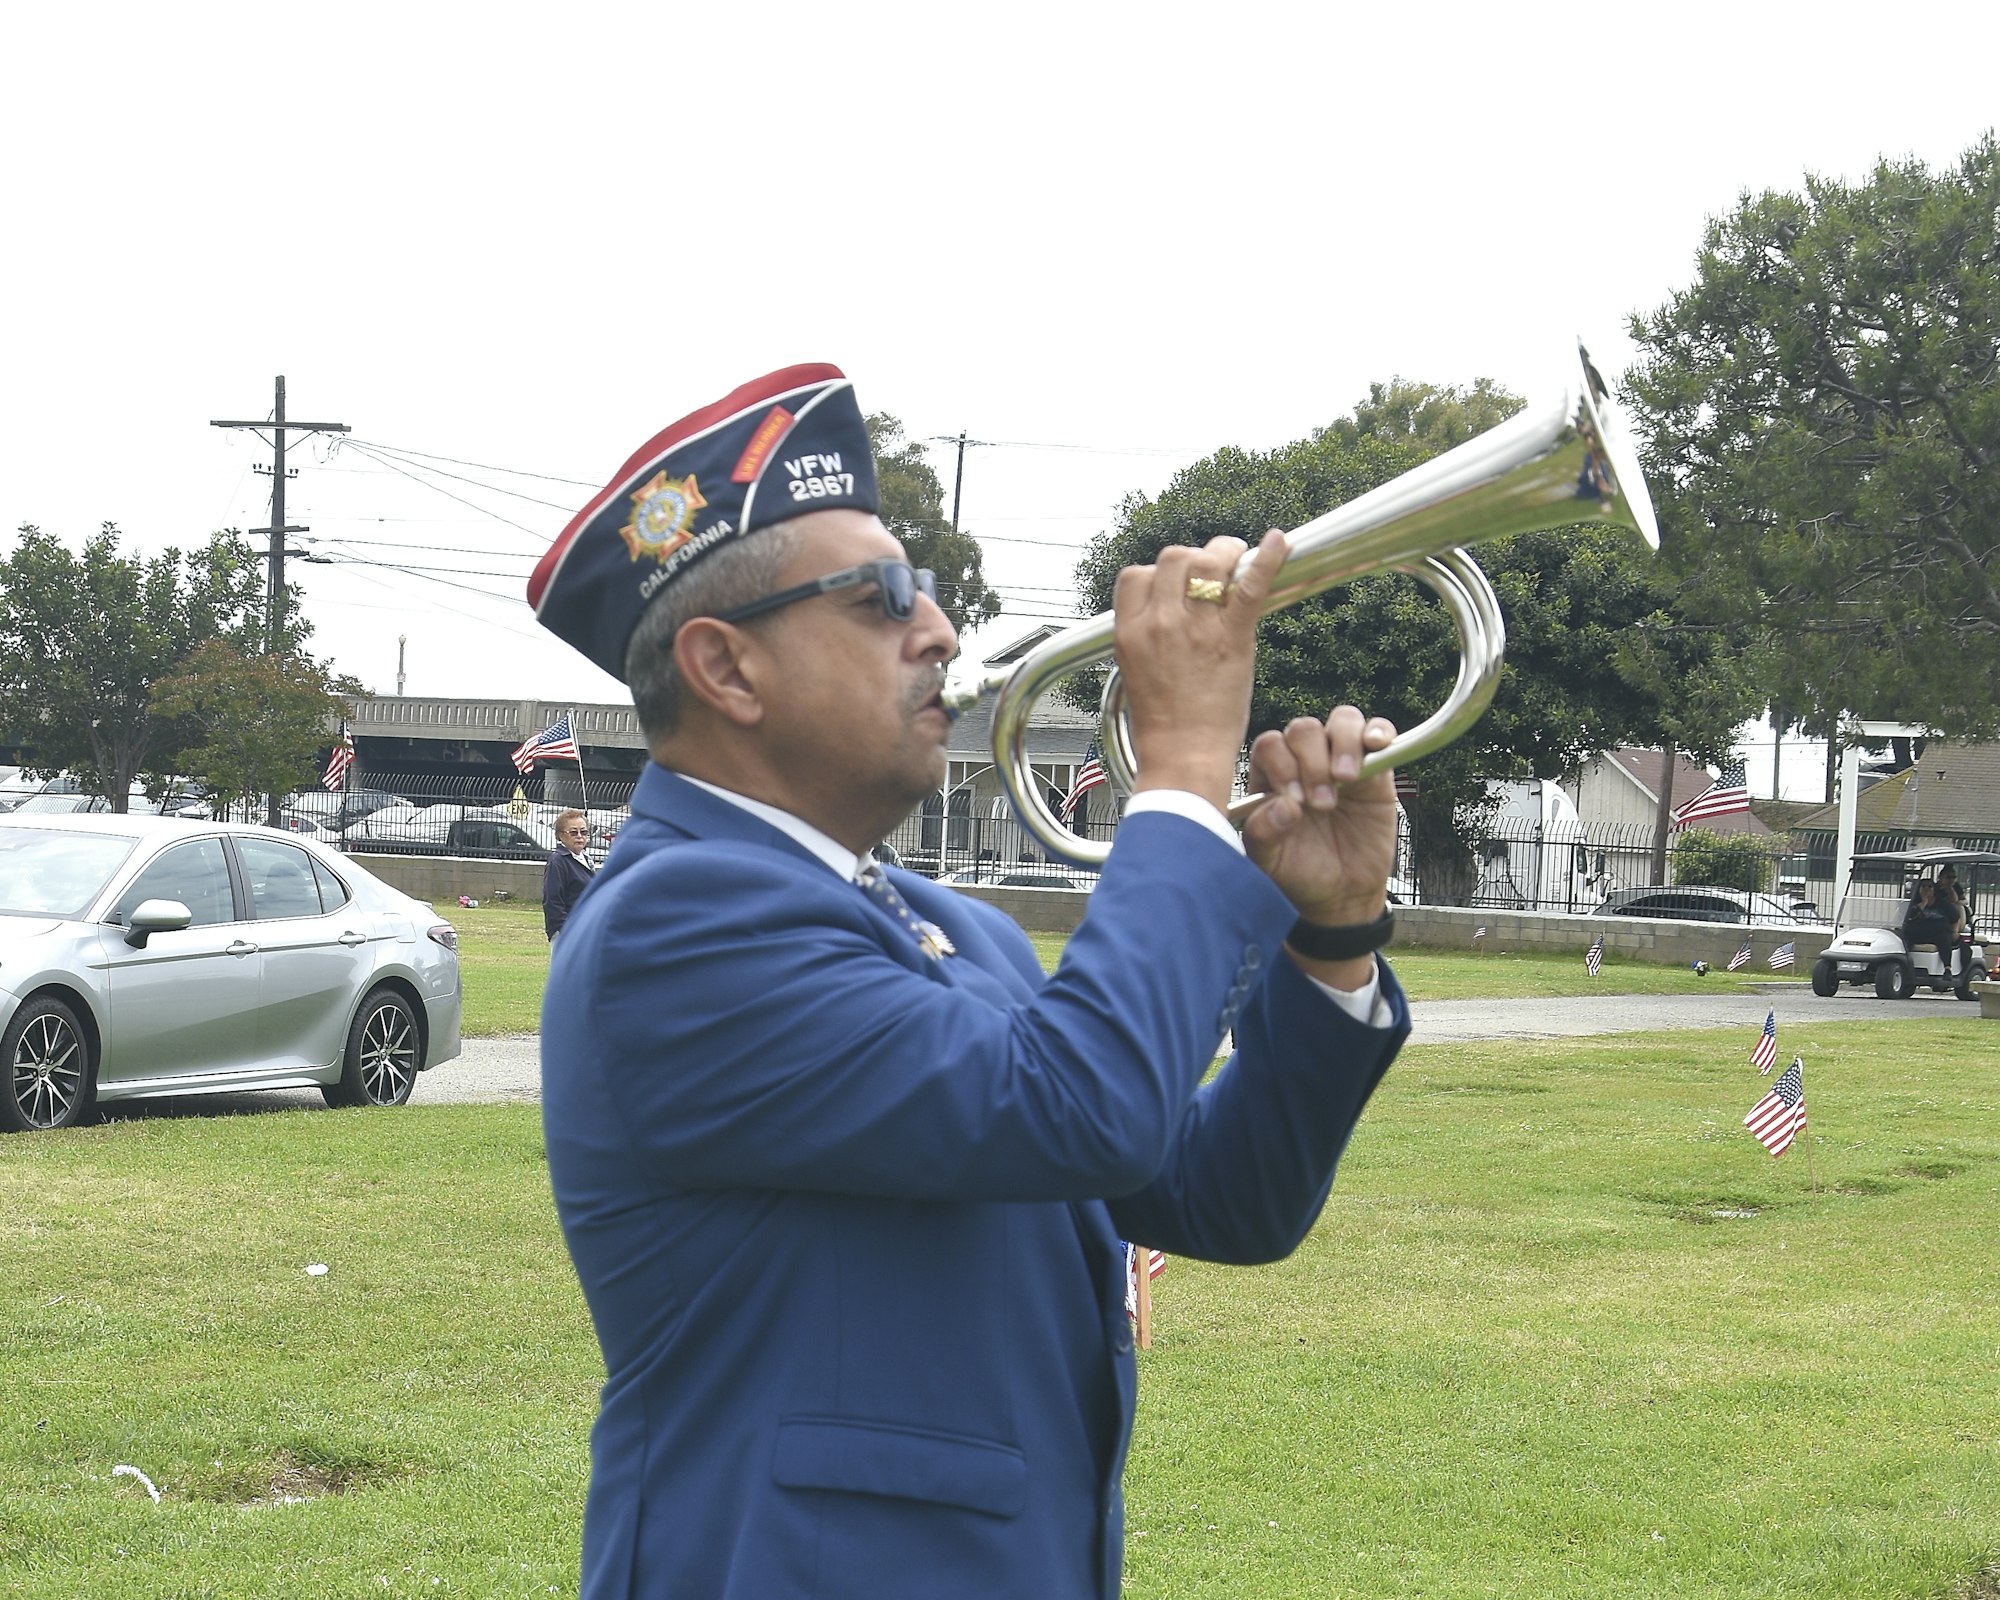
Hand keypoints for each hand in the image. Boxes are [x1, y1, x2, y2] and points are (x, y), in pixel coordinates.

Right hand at [1112, 531, 1286, 813]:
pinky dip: (1268, 559)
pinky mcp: (1231, 638)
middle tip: (1215, 570)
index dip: (1160, 574)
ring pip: (1207, 560)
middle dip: (1196, 558)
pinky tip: (1281, 542)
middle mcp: (1158, 623)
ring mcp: (1194, 629)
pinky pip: (1250, 586)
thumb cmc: (1164, 724)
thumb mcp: (1137, 671)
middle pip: (1174, 557)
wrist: (1183, 757)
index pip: (1137, 575)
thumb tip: (1167, 610)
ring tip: (1238, 564)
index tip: (1179, 584)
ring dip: (1226, 556)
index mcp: (1129, 632)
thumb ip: (1148, 635)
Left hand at [1241, 708, 1398, 925]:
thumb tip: (1283, 805)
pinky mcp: (1376, 769)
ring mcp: (1339, 759)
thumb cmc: (1297, 873)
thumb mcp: (1269, 862)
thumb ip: (1263, 833)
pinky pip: (1379, 732)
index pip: (1271, 746)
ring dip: (1344, 744)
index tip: (1295, 802)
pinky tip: (1377, 746)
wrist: (1339, 895)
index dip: (1283, 766)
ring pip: (1342, 720)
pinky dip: (1379, 732)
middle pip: (1304, 730)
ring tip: (1346, 779)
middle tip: (1323, 804)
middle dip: (1312, 763)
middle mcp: (1302, 759)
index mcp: (1270, 776)